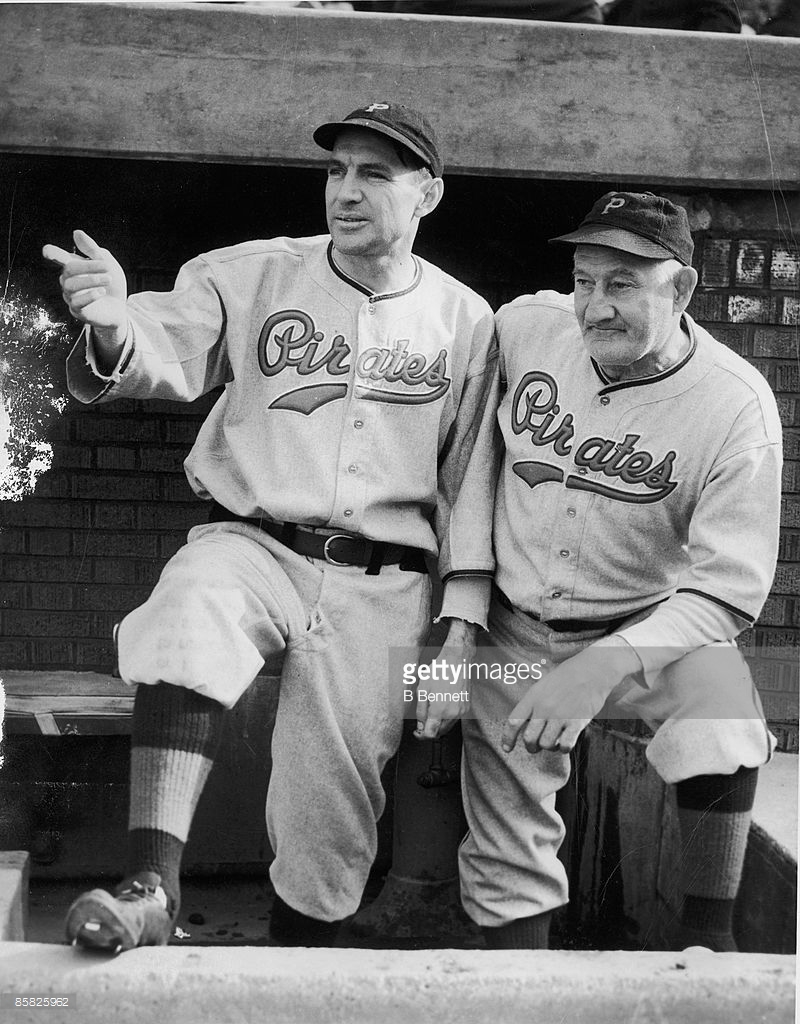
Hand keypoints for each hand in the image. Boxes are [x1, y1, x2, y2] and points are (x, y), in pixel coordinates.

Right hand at [42, 230, 127, 346]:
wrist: (120, 309)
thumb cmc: (112, 285)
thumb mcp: (108, 264)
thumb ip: (93, 249)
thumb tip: (76, 232)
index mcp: (74, 267)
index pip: (59, 257)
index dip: (52, 253)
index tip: (47, 251)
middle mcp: (68, 281)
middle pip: (69, 269)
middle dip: (88, 265)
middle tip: (107, 266)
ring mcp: (71, 297)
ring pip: (71, 285)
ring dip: (92, 280)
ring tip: (108, 279)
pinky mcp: (77, 311)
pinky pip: (76, 302)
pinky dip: (89, 295)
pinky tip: (101, 292)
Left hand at [414, 618, 478, 739]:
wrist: (457, 661)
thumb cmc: (439, 670)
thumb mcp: (422, 690)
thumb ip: (420, 711)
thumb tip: (420, 724)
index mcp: (439, 710)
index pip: (430, 734)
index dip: (421, 736)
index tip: (417, 732)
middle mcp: (452, 713)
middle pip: (440, 733)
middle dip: (430, 730)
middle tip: (422, 723)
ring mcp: (461, 711)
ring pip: (448, 726)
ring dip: (439, 724)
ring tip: (432, 711)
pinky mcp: (467, 707)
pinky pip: (455, 718)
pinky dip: (447, 717)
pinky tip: (442, 706)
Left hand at [502, 637, 640, 754]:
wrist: (592, 670)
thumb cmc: (567, 676)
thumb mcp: (543, 684)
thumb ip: (533, 702)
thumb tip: (525, 722)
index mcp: (533, 697)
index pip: (514, 722)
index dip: (508, 738)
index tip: (507, 749)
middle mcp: (544, 708)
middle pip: (529, 738)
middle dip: (531, 747)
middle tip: (536, 746)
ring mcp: (560, 716)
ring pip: (546, 745)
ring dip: (549, 747)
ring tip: (554, 741)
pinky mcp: (577, 723)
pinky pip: (565, 745)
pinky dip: (563, 748)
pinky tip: (566, 742)